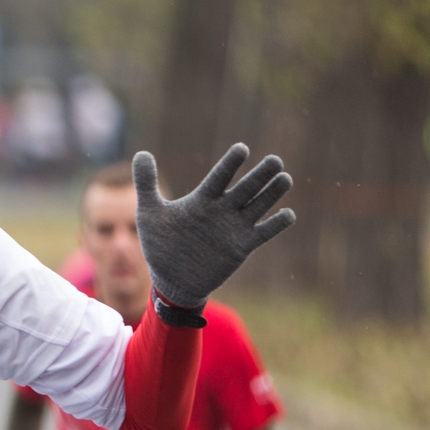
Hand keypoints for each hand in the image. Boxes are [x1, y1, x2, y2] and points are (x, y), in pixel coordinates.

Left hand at [134, 143, 295, 310]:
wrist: (171, 280)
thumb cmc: (161, 245)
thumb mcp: (149, 214)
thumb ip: (146, 184)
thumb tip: (142, 153)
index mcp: (202, 200)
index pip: (220, 177)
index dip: (231, 164)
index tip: (242, 149)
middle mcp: (222, 210)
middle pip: (246, 188)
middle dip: (261, 175)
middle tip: (275, 161)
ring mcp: (234, 227)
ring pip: (259, 205)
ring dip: (272, 193)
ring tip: (284, 178)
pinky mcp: (242, 247)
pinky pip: (264, 233)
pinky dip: (276, 224)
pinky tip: (288, 214)